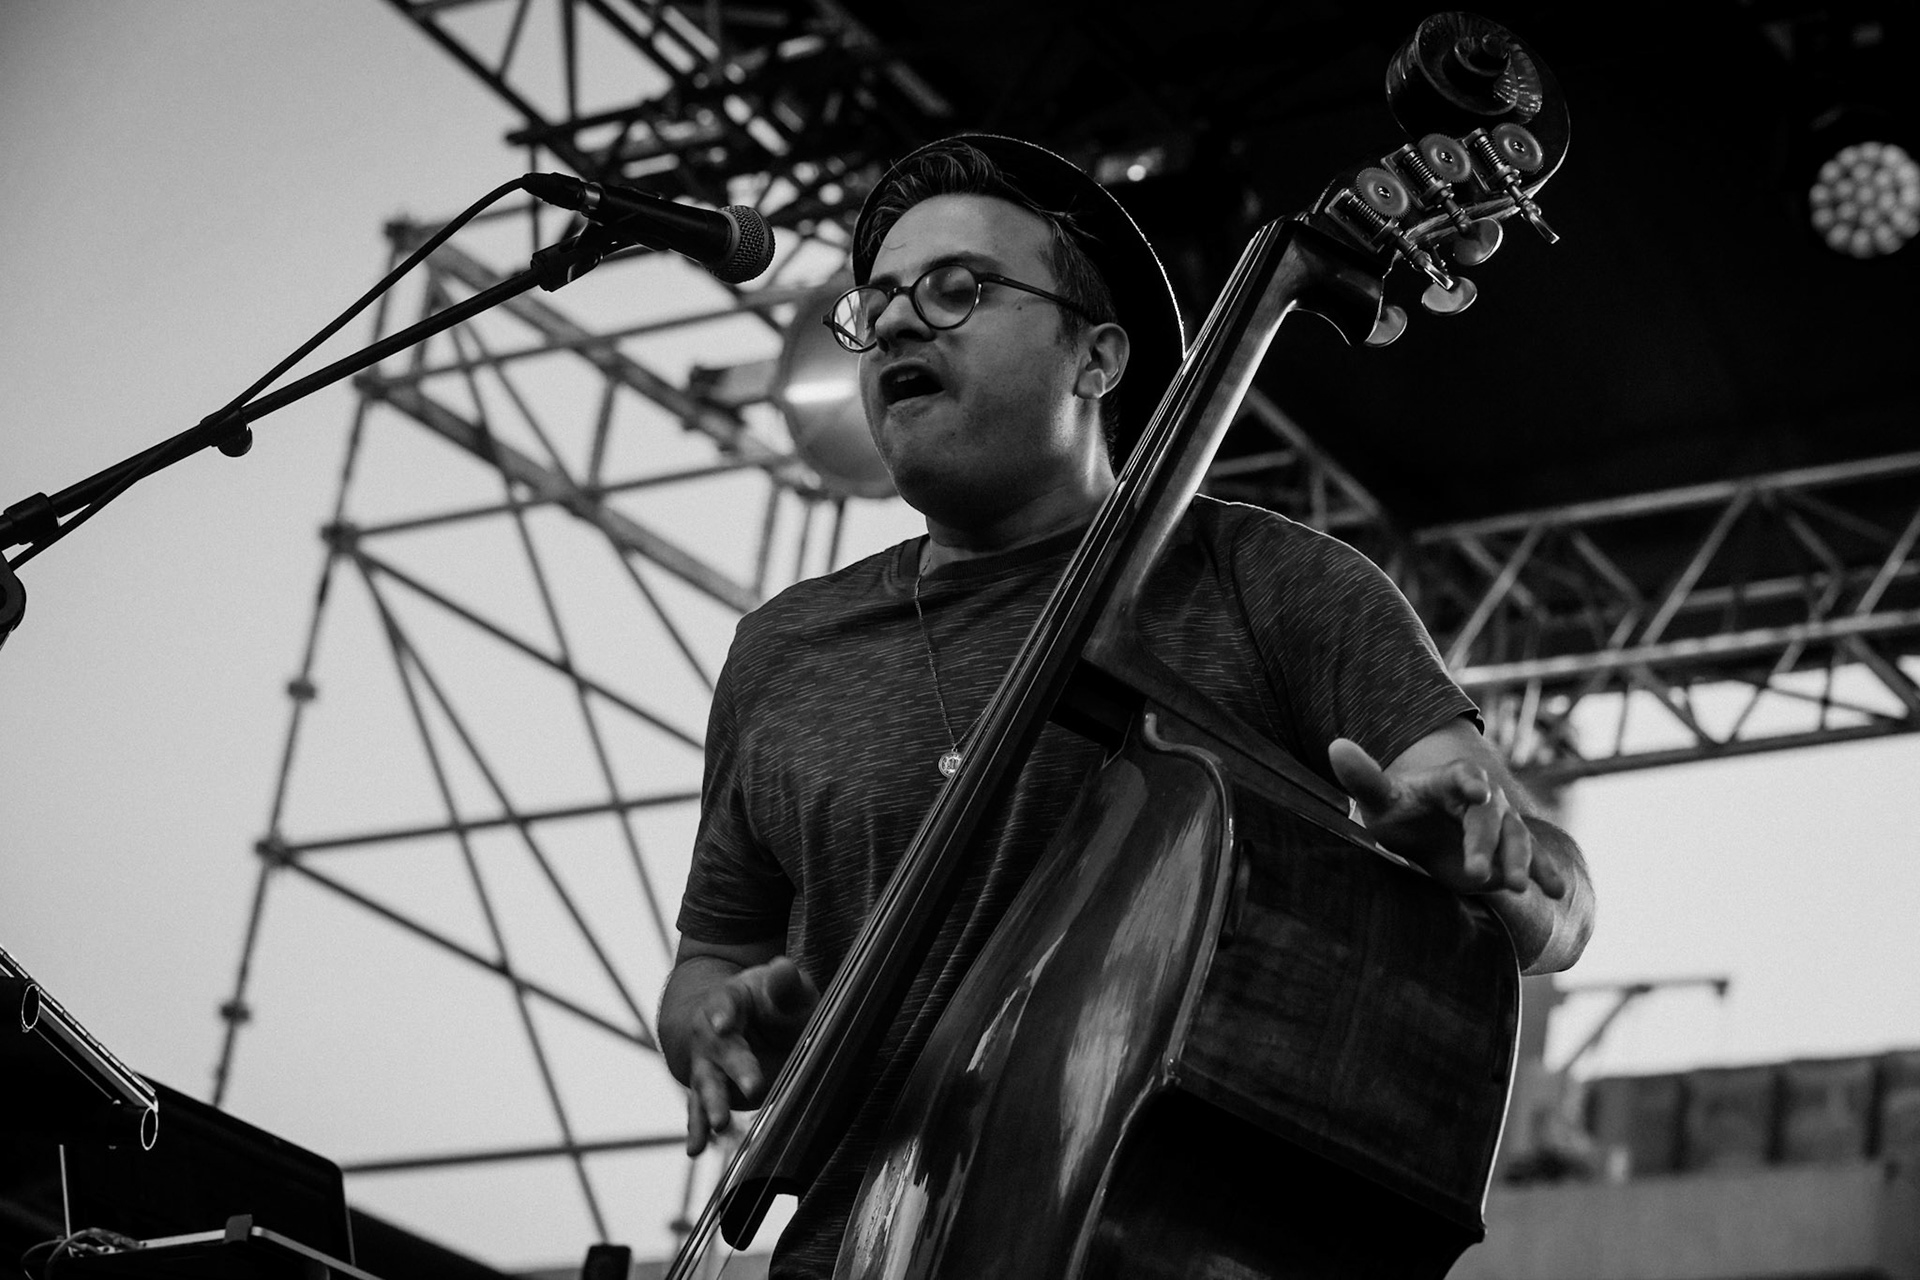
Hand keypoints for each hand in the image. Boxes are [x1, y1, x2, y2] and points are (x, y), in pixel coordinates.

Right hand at [683, 956, 819, 1155]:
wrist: (740, 1015)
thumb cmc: (770, 999)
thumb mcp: (782, 985)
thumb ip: (784, 982)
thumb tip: (783, 969)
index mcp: (730, 999)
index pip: (725, 1002)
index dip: (723, 1012)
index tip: (723, 1024)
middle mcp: (711, 1032)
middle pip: (720, 1049)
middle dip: (735, 1068)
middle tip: (754, 1086)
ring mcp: (707, 1062)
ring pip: (707, 1083)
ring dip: (712, 1104)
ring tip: (718, 1123)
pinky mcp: (711, 1087)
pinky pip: (700, 1108)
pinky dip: (698, 1127)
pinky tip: (695, 1149)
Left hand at [1328, 736, 1565, 899]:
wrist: (1421, 826)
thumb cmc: (1399, 809)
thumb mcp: (1379, 796)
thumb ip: (1363, 776)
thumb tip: (1335, 746)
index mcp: (1449, 780)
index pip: (1461, 777)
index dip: (1469, 782)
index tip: (1476, 791)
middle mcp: (1481, 799)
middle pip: (1488, 817)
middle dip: (1484, 843)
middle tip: (1477, 872)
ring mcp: (1500, 824)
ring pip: (1515, 839)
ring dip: (1520, 861)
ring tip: (1517, 887)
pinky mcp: (1509, 851)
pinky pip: (1533, 858)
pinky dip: (1547, 871)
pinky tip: (1558, 891)